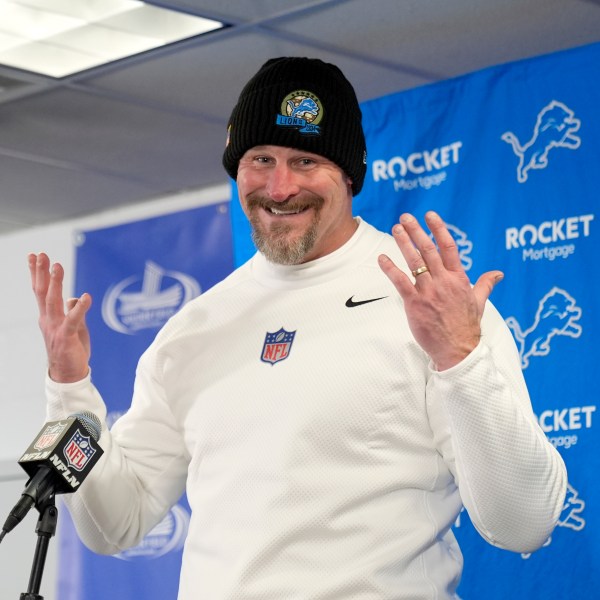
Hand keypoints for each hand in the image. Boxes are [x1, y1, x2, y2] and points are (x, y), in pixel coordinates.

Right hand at [29, 253, 91, 382]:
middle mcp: (49, 320)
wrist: (68, 375)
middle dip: (41, 273)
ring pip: (53, 302)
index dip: (37, 273)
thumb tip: (73, 298)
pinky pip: (73, 320)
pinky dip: (79, 308)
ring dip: (55, 283)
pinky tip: (86, 297)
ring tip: (57, 266)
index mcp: (48, 317)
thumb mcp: (74, 328)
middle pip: (43, 292)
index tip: (34, 256)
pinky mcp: (67, 337)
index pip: (41, 291)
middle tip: (41, 254)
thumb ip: (73, 312)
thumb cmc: (71, 351)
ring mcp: (56, 329)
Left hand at [377, 211, 503, 370]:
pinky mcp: (415, 304)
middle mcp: (444, 282)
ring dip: (403, 243)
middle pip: (428, 250)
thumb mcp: (479, 302)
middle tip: (405, 218)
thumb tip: (498, 274)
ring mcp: (429, 292)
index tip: (429, 215)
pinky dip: (390, 269)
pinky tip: (382, 258)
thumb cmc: (466, 327)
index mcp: (459, 279)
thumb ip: (486, 284)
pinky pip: (400, 282)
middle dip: (416, 232)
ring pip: (415, 262)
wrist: (457, 350)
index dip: (438, 229)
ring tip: (396, 229)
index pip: (449, 247)